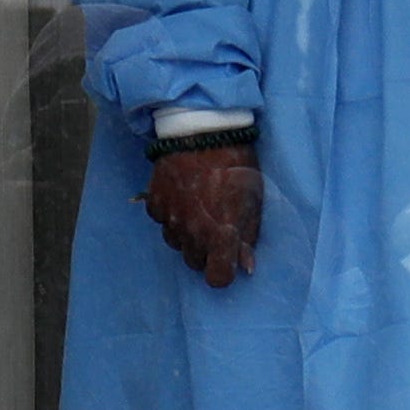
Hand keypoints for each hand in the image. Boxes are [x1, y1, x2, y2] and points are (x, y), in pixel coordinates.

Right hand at [141, 141, 260, 287]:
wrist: (202, 129)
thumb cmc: (236, 164)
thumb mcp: (254, 199)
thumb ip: (248, 235)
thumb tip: (246, 265)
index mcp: (220, 235)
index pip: (217, 279)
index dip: (224, 271)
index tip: (228, 259)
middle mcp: (192, 233)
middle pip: (195, 263)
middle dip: (207, 252)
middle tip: (216, 228)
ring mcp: (170, 219)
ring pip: (177, 244)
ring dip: (188, 235)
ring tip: (199, 209)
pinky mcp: (155, 203)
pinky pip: (162, 222)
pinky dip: (171, 215)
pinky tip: (182, 197)